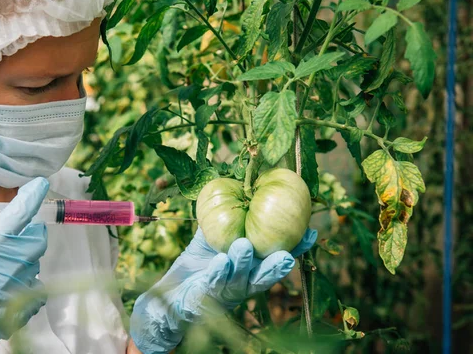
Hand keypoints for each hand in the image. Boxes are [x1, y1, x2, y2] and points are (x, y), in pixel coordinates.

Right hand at [0, 178, 49, 353]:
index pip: (19, 214)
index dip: (33, 196)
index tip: (40, 185)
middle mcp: (8, 268)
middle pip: (37, 240)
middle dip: (31, 232)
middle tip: (15, 233)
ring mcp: (16, 292)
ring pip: (35, 266)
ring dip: (26, 260)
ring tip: (3, 263)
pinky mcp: (19, 313)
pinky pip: (36, 294)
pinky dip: (27, 287)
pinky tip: (8, 287)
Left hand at [129, 228, 316, 353]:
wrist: (172, 292)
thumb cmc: (199, 263)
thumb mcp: (213, 237)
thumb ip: (227, 218)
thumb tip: (240, 185)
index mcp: (252, 268)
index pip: (277, 258)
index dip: (296, 249)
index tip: (311, 233)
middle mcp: (245, 283)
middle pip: (265, 275)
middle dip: (277, 266)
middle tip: (287, 255)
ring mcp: (227, 293)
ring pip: (241, 281)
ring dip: (244, 264)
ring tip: (244, 247)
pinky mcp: (207, 298)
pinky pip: (214, 284)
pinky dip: (219, 272)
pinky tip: (221, 261)